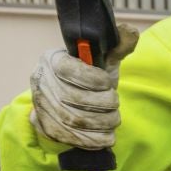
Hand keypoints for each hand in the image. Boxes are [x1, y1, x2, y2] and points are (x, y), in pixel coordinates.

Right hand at [29, 24, 139, 151]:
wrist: (71, 104)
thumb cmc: (90, 80)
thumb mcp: (103, 62)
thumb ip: (117, 48)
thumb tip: (129, 31)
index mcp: (53, 59)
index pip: (69, 69)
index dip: (94, 79)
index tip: (108, 83)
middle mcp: (41, 81)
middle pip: (74, 98)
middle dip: (103, 104)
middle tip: (114, 104)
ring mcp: (41, 105)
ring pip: (75, 120)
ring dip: (102, 122)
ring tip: (113, 119)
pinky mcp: (46, 127)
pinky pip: (71, 137)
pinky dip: (94, 139)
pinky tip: (106, 135)